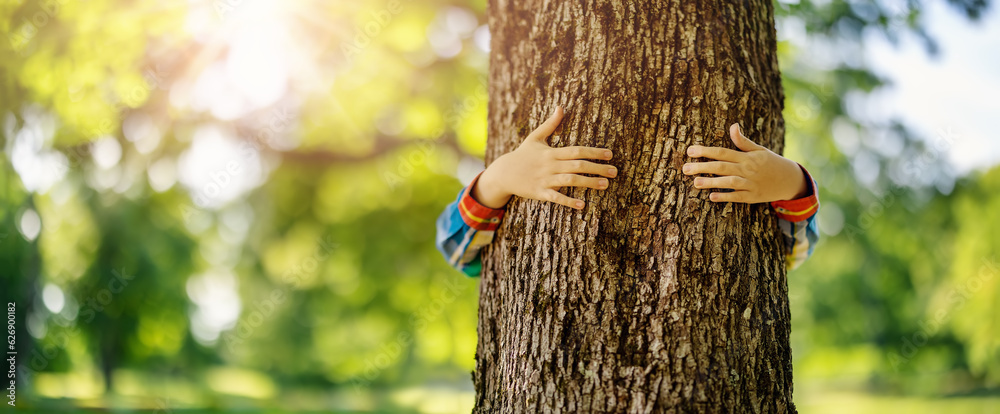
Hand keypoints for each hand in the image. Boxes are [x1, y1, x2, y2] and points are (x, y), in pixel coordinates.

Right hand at [473, 107, 617, 209]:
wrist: (503, 173)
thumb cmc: (522, 155)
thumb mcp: (535, 138)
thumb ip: (550, 124)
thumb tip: (560, 107)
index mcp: (551, 152)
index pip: (576, 150)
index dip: (594, 152)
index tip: (610, 154)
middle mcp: (550, 165)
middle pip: (577, 165)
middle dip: (597, 168)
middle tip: (615, 171)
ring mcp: (545, 179)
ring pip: (570, 181)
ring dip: (588, 183)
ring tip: (605, 185)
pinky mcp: (539, 192)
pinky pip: (556, 197)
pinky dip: (568, 201)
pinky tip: (582, 205)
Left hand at [682, 123, 808, 203]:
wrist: (789, 180)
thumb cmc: (770, 162)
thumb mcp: (759, 149)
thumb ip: (743, 141)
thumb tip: (733, 126)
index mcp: (747, 156)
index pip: (722, 152)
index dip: (705, 151)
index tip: (689, 151)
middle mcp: (747, 169)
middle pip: (722, 167)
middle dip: (702, 167)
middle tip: (685, 168)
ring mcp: (750, 184)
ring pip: (729, 182)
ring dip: (712, 183)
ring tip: (695, 182)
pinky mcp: (753, 197)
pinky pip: (737, 197)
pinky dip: (725, 197)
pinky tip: (711, 197)